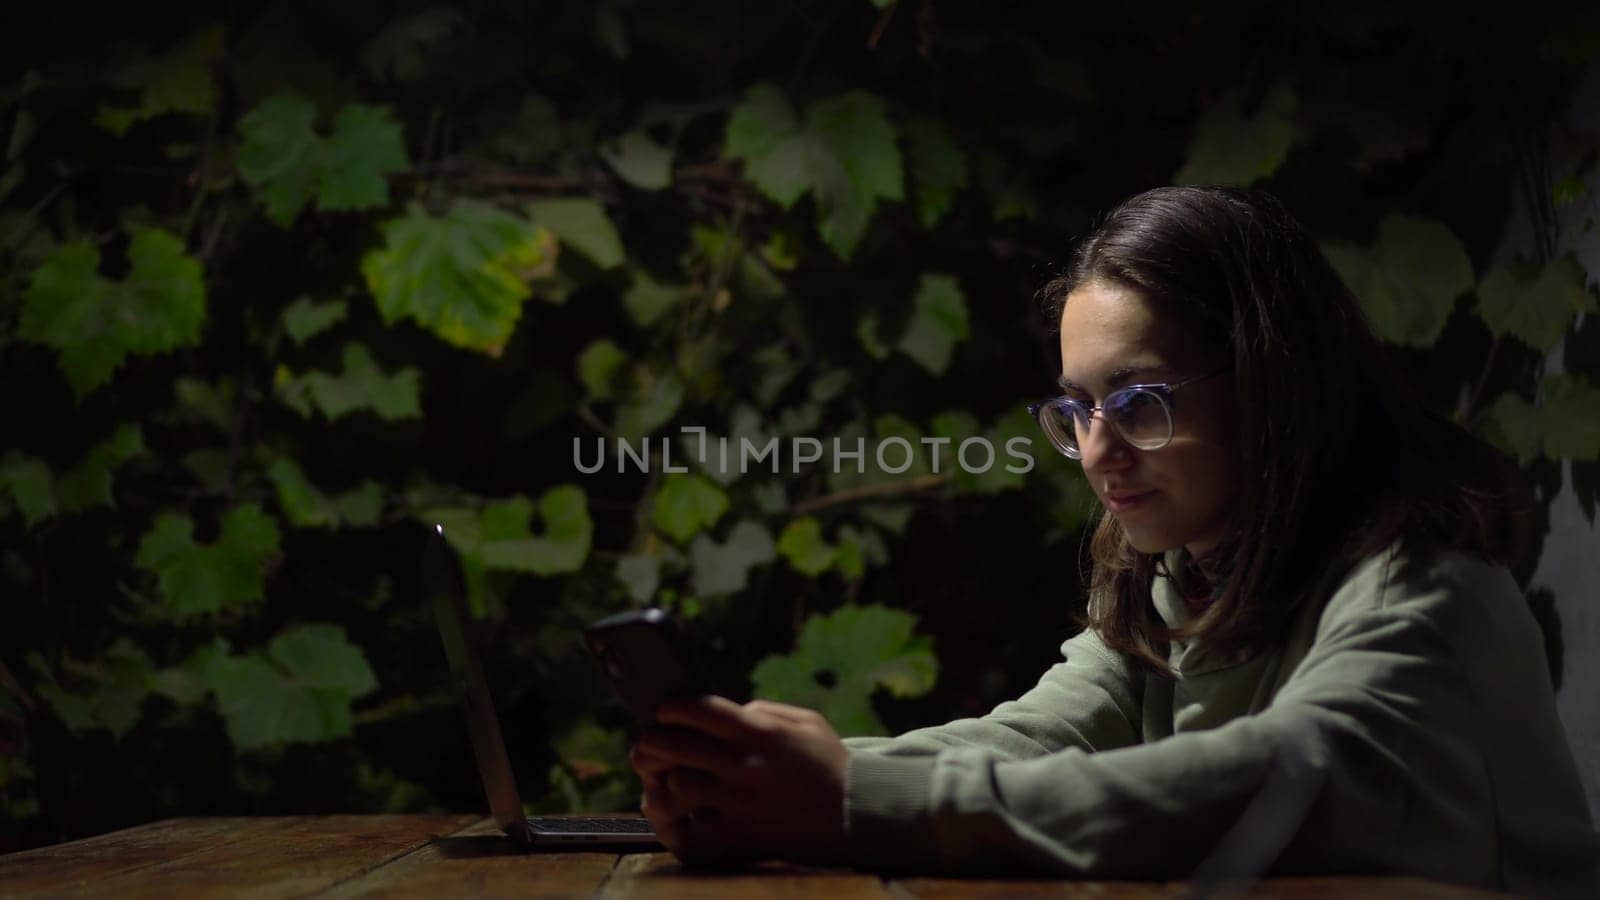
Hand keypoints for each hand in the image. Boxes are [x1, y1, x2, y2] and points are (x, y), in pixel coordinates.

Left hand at [629, 696, 848, 865]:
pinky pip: (691, 824)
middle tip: (650, 739)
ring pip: (676, 784)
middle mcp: (745, 765)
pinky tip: (686, 807)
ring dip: (668, 776)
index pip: (699, 710)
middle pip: (675, 745)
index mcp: (761, 732)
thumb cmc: (830, 764)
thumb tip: (728, 712)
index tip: (664, 710)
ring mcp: (739, 803)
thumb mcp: (806, 722)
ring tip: (667, 772)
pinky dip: (684, 815)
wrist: (855, 816)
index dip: (672, 707)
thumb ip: (764, 710)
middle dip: (654, 738)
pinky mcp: (738, 835)